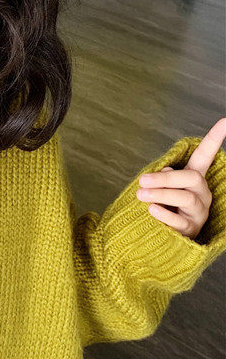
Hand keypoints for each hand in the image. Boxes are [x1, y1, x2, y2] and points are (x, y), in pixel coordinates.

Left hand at [135, 117, 225, 239]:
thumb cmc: (161, 206)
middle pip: (191, 179)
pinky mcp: (191, 230)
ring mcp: (198, 213)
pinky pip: (180, 222)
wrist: (161, 238)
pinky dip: (165, 215)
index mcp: (193, 179)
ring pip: (186, 199)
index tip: (225, 120)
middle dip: (166, 178)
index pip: (205, 156)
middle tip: (142, 180)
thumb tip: (168, 172)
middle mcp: (201, 194)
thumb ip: (165, 177)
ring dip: (162, 194)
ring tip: (141, 195)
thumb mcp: (162, 188)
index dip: (214, 139)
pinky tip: (152, 210)